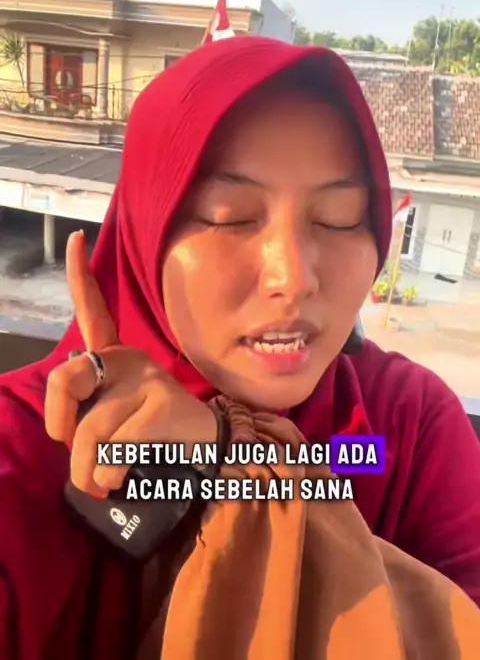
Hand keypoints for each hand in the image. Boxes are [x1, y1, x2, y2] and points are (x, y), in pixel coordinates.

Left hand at [45, 231, 216, 497]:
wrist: (208, 453)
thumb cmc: (151, 438)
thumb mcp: (112, 418)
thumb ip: (85, 414)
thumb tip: (67, 437)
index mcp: (117, 356)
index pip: (94, 310)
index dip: (80, 275)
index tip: (77, 237)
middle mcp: (130, 358)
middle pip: (65, 379)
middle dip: (59, 423)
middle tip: (74, 451)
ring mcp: (147, 379)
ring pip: (89, 429)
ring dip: (86, 470)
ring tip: (102, 481)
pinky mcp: (162, 405)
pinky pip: (113, 446)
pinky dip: (108, 474)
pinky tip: (119, 479)